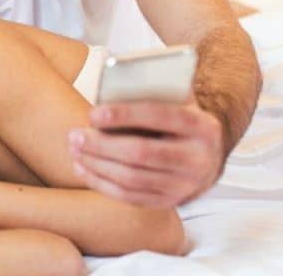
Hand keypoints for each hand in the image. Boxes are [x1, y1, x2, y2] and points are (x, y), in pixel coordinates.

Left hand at [68, 100, 223, 207]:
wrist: (208, 157)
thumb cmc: (181, 119)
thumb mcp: (178, 100)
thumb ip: (154, 90)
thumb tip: (112, 81)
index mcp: (201, 126)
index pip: (159, 116)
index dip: (124, 114)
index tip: (93, 114)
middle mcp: (197, 159)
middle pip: (141, 153)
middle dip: (102, 144)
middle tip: (74, 134)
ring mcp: (184, 185)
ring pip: (132, 178)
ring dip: (96, 164)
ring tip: (74, 149)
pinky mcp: (169, 202)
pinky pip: (129, 196)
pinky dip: (101, 183)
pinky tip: (82, 168)